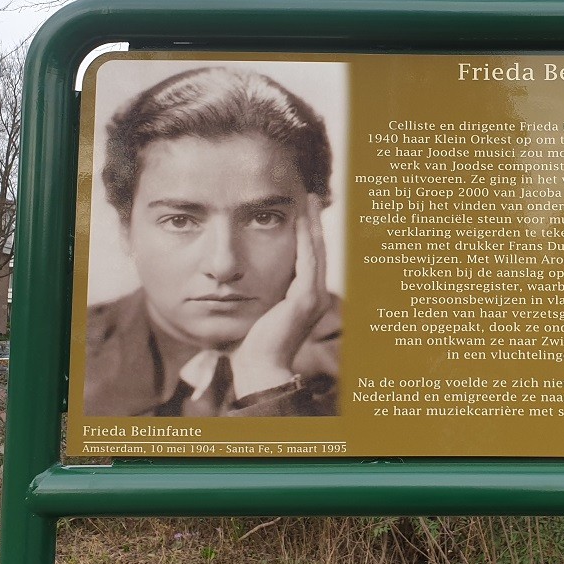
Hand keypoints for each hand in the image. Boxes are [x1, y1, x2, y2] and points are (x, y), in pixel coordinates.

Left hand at [229, 194, 330, 397]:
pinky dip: (305, 238)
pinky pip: (307, 261)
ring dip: (312, 223)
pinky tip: (300, 220)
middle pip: (318, 249)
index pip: (310, 257)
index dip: (308, 232)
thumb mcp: (260, 310)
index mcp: (307, 297)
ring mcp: (314, 297)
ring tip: (309, 200)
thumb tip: (245, 276)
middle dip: (314, 221)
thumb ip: (263, 292)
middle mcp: (316, 295)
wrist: (260, 367)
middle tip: (310, 196)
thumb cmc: (253, 343)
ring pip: (316, 250)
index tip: (302, 209)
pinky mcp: (305, 298)